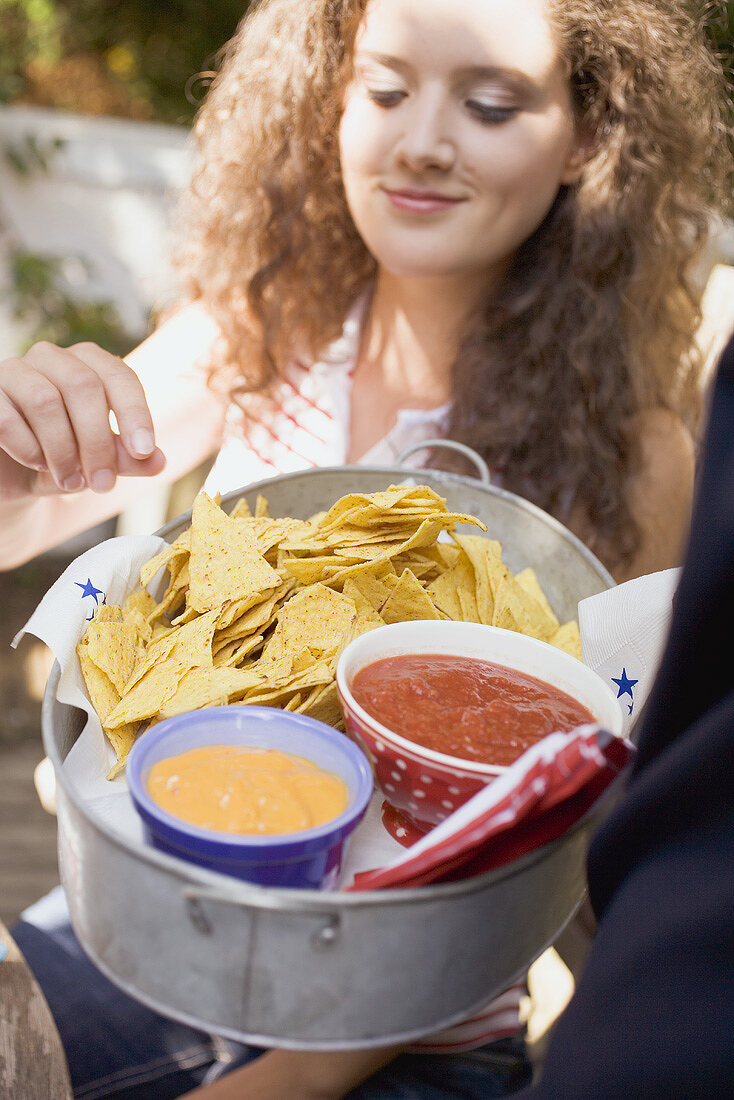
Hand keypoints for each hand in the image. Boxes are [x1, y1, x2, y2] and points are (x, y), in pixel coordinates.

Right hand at [0, 341, 165, 500]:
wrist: (12, 475)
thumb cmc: (62, 458)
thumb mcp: (99, 462)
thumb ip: (128, 459)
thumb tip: (159, 460)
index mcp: (88, 364)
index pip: (118, 376)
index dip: (135, 412)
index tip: (145, 451)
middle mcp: (51, 357)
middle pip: (83, 386)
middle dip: (98, 441)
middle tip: (104, 484)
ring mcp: (13, 371)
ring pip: (45, 401)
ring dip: (63, 450)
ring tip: (71, 481)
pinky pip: (7, 417)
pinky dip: (28, 448)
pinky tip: (38, 464)